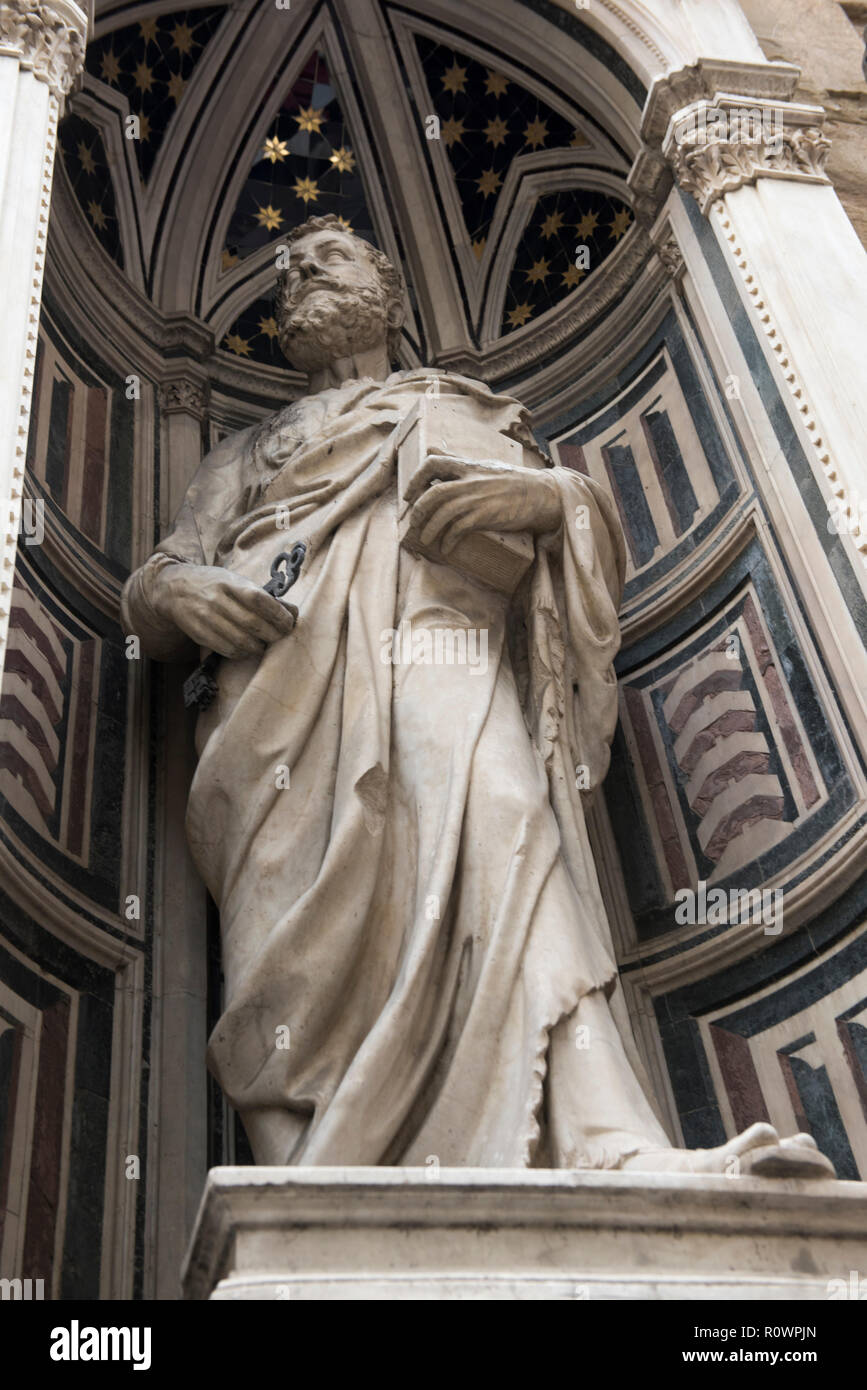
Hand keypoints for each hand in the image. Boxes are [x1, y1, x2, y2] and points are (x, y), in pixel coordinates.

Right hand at [152, 563, 296, 658]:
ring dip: (259, 647)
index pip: (259, 600)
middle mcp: (217, 600)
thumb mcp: (237, 582)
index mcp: (230, 583)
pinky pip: (228, 650)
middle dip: (273, 635)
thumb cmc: (215, 585)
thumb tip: (294, 613)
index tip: (288, 623)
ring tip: (264, 644)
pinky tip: (248, 649)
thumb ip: (264, 597)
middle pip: (252, 624)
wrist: (175, 589)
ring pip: (241, 642)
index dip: (278, 614)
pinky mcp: (199, 634)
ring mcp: (206, 618)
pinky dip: (243, 653)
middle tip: (280, 637)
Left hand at [403, 452, 560, 554]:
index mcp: (469, 466)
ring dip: (429, 529)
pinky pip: (459, 528)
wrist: (542, 494)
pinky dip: (449, 540)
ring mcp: (477, 497)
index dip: (416, 479)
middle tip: (413, 523)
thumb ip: (464, 467)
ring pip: (442, 513)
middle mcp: (470, 480)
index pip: (433, 463)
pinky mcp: (486, 515)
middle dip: (418, 510)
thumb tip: (437, 461)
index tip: (409, 494)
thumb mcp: (487, 467)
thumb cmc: (516, 483)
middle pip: (432, 493)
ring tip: (425, 540)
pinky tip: (446, 548)